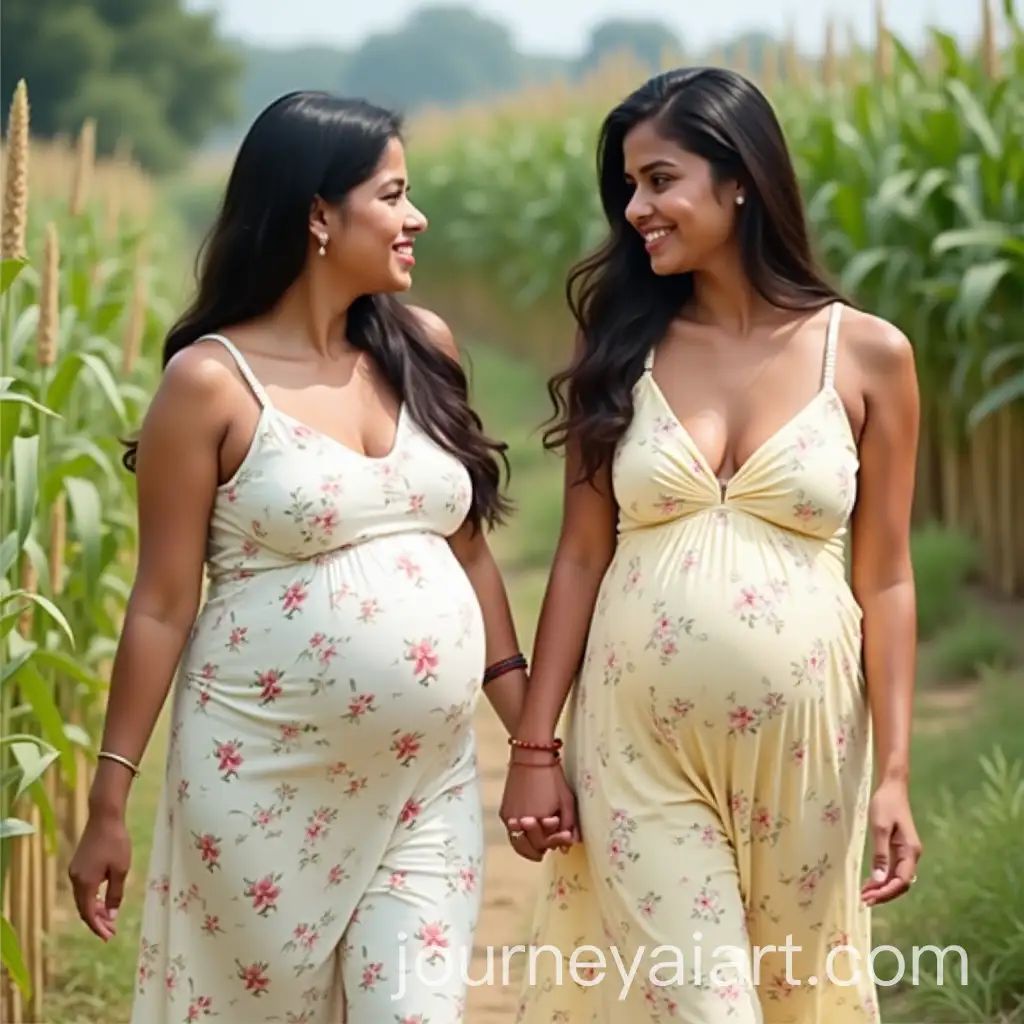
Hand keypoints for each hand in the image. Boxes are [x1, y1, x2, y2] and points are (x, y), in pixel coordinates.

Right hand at [68, 807, 131, 940]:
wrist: (105, 817)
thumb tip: (111, 916)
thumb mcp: (120, 870)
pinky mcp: (78, 864)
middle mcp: (75, 879)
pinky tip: (103, 900)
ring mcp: (74, 871)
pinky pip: (83, 888)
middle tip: (111, 931)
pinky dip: (92, 897)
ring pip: (83, 898)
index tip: (109, 937)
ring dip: (95, 910)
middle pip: (83, 908)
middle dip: (97, 921)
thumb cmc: (116, 842)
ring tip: (110, 919)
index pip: (88, 913)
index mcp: (85, 883)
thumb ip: (114, 894)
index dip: (98, 927)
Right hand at [498, 753, 577, 861]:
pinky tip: (530, 830)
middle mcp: (520, 823)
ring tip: (539, 842)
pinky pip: (511, 832)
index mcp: (538, 822)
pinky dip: (520, 835)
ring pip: (517, 843)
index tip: (565, 836)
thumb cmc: (551, 777)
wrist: (531, 757)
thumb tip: (567, 846)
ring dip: (529, 846)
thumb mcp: (566, 801)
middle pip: (529, 848)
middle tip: (552, 842)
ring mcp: (510, 818)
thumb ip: (569, 825)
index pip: (545, 844)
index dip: (556, 841)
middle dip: (541, 848)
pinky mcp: (504, 811)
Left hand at [861, 779, 920, 906]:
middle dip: (884, 894)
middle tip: (864, 900)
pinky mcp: (899, 849)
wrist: (892, 788)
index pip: (901, 880)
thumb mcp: (880, 828)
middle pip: (901, 883)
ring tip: (865, 895)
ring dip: (882, 888)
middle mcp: (911, 855)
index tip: (869, 898)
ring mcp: (906, 853)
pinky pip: (893, 870)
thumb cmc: (885, 805)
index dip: (886, 892)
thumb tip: (879, 879)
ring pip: (897, 878)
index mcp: (910, 851)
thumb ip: (880, 854)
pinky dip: (882, 878)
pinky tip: (870, 883)